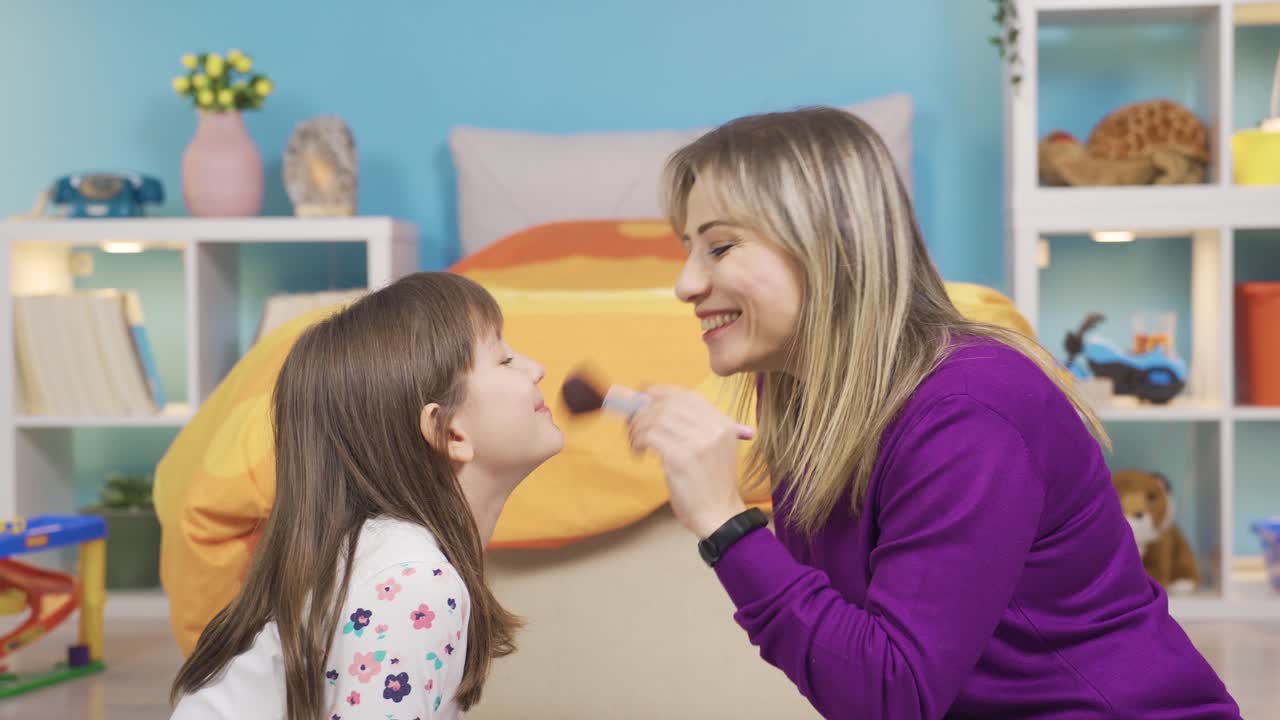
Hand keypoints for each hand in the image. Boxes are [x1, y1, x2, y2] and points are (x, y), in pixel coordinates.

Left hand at [626, 385, 750, 537]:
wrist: (720, 516)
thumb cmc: (711, 486)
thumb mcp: (714, 450)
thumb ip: (694, 428)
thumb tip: (654, 408)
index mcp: (723, 423)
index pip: (687, 395)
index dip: (660, 393)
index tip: (644, 398)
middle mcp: (713, 428)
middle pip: (667, 404)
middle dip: (643, 411)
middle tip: (632, 424)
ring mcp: (697, 442)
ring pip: (655, 418)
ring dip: (637, 427)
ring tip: (634, 441)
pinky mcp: (680, 457)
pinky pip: (649, 436)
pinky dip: (637, 441)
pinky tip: (638, 452)